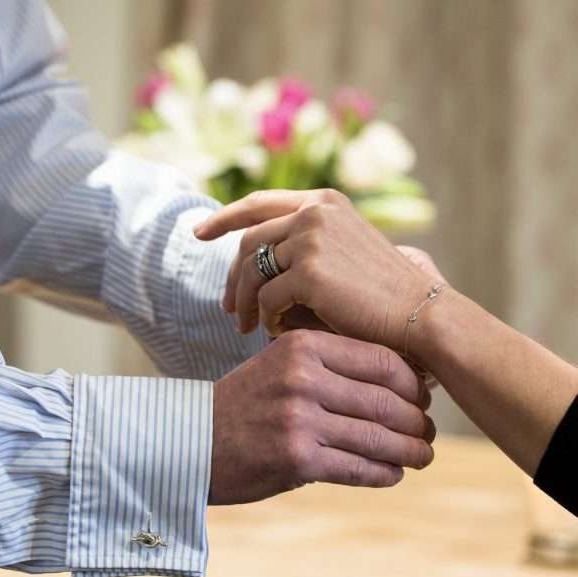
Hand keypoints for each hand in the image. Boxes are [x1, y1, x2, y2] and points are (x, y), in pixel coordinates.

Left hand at [195, 189, 441, 350]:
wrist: (419, 314)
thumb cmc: (381, 292)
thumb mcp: (344, 250)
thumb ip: (304, 244)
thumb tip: (254, 262)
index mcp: (323, 202)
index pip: (260, 202)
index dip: (225, 217)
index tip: (199, 233)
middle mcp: (315, 212)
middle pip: (249, 241)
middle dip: (232, 277)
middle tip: (226, 307)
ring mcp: (312, 238)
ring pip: (253, 272)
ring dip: (244, 302)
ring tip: (245, 327)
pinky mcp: (310, 271)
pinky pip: (267, 298)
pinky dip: (265, 318)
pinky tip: (273, 331)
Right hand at [209, 329, 434, 504]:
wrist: (196, 438)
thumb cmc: (247, 399)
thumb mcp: (282, 363)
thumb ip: (331, 366)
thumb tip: (396, 381)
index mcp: (303, 345)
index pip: (380, 359)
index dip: (413, 382)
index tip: (423, 396)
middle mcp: (303, 377)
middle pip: (385, 399)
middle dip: (417, 420)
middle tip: (428, 431)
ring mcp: (300, 418)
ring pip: (378, 436)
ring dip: (410, 451)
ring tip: (423, 456)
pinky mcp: (297, 459)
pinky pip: (358, 467)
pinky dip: (383, 473)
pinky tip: (394, 474)